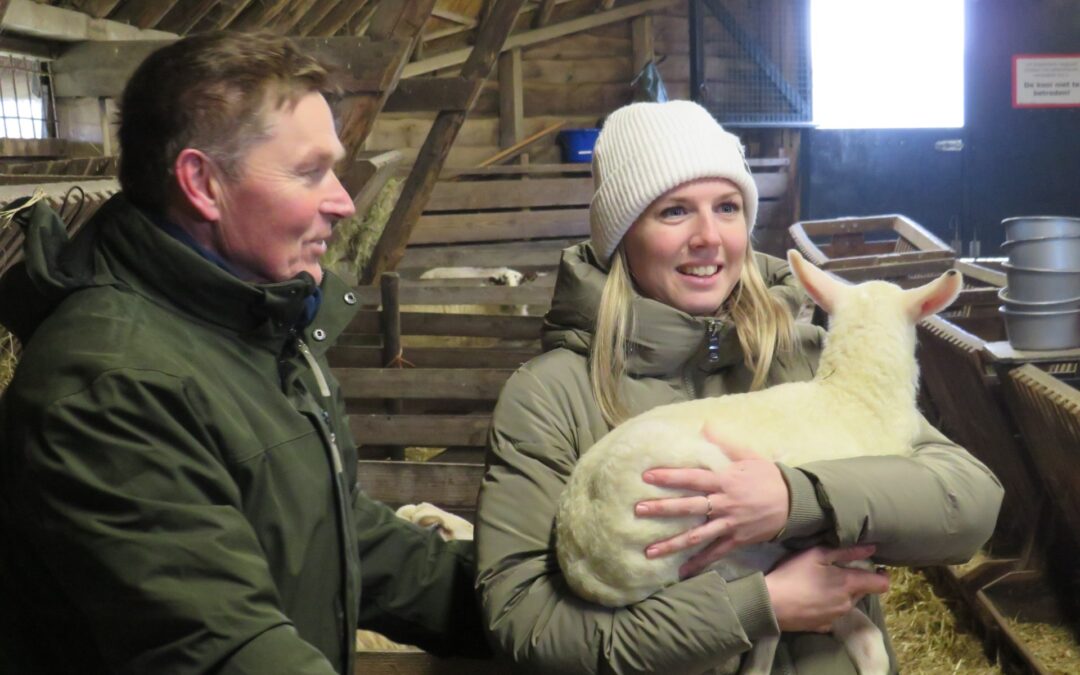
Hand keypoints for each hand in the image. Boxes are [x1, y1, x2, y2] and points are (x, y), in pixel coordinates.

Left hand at [634, 434, 788, 576]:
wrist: (794, 503)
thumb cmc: (769, 477)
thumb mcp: (749, 455)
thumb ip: (725, 442)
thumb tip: (705, 425)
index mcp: (724, 481)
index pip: (692, 477)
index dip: (669, 476)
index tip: (647, 476)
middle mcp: (723, 503)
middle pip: (688, 507)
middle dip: (662, 509)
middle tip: (638, 510)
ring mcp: (729, 524)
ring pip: (696, 535)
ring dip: (672, 544)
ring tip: (649, 552)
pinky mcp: (736, 540)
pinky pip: (714, 553)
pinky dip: (698, 563)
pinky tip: (681, 573)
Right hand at [765, 545, 889, 632]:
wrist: (770, 604)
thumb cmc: (793, 574)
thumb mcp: (817, 554)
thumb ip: (846, 551)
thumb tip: (872, 548)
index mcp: (849, 584)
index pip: (881, 584)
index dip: (883, 576)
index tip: (877, 568)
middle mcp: (848, 603)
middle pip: (863, 592)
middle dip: (858, 582)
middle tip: (840, 571)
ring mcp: (836, 617)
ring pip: (848, 603)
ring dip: (843, 594)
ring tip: (822, 584)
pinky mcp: (823, 626)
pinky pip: (834, 614)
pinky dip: (829, 606)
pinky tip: (813, 600)